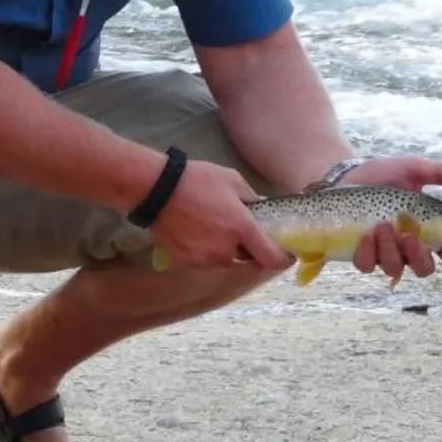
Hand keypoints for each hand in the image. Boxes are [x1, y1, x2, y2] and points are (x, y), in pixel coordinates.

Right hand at [149, 160, 293, 272]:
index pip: (271, 258)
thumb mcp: (232, 180)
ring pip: (225, 260)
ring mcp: (205, 259)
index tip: (285, 254)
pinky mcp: (186, 262)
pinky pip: (205, 260)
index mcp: (242, 229)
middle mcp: (226, 250)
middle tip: (240, 230)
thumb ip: (251, 198)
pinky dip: (206, 250)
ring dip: (226, 249)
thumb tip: (260, 208)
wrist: (157, 190)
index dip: (282, 260)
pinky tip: (197, 232)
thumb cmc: (197, 180)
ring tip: (214, 228)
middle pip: (247, 259)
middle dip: (248, 247)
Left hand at [336, 155, 441, 282]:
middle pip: (423, 268)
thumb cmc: (384, 174)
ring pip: (394, 268)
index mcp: (427, 230)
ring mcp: (384, 253)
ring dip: (391, 250)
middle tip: (409, 236)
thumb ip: (441, 173)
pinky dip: (368, 253)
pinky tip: (365, 235)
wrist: (346, 174)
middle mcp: (407, 247)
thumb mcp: (413, 169)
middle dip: (418, 256)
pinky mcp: (360, 254)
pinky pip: (367, 265)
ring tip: (381, 226)